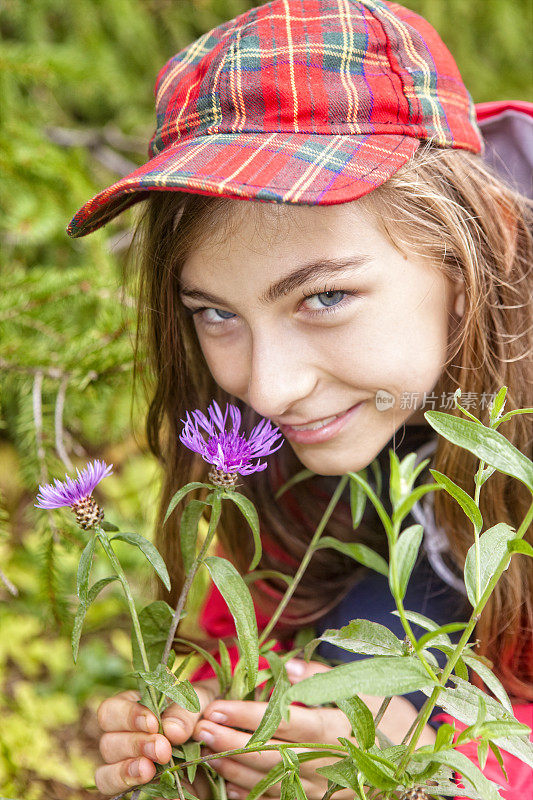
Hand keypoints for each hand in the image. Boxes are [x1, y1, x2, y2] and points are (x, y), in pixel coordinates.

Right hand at [95, 681, 216, 796]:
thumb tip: (171, 731)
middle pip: (108, 743)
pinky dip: (138, 792)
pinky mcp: (138, 789)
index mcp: (133, 710)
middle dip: (134, 745)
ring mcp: (128, 767)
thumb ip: (185, 711)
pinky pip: (122, 795)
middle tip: (162, 749)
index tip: (154, 723)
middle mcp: (123, 739)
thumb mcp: (201, 700)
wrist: (223, 738)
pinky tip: (165, 794)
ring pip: (106, 773)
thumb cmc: (204, 708)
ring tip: (148, 771)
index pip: (111, 711)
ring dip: (125, 772)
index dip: (127, 716)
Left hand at [191, 660, 435, 798]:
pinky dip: (250, 792)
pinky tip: (227, 780)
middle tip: (200, 728)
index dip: (247, 714)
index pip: (283, 721)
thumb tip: (283, 663)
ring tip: (205, 751)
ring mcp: (322, 787)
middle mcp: (327, 761)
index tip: (216, 705)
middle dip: (231, 741)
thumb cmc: (381, 714)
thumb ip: (317, 675)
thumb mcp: (356, 688)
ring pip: (269, 780)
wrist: (411, 761)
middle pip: (270, 753)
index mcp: (335, 728)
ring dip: (234, 766)